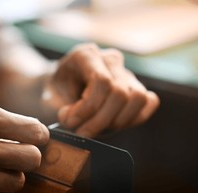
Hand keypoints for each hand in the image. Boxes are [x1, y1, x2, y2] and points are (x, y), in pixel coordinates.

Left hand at [43, 43, 158, 137]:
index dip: (88, 108)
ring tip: (97, 129)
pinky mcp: (136, 87)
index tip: (70, 123)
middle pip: (120, 93)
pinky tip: (114, 125)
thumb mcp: (48, 100)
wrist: (57, 91)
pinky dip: (135, 118)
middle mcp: (109, 59)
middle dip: (101, 120)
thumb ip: (60, 109)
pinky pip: (149, 102)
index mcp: (86, 55)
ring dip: (118, 122)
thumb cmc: (53, 95)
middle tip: (82, 132)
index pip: (102, 81)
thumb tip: (73, 119)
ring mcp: (125, 72)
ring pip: (138, 98)